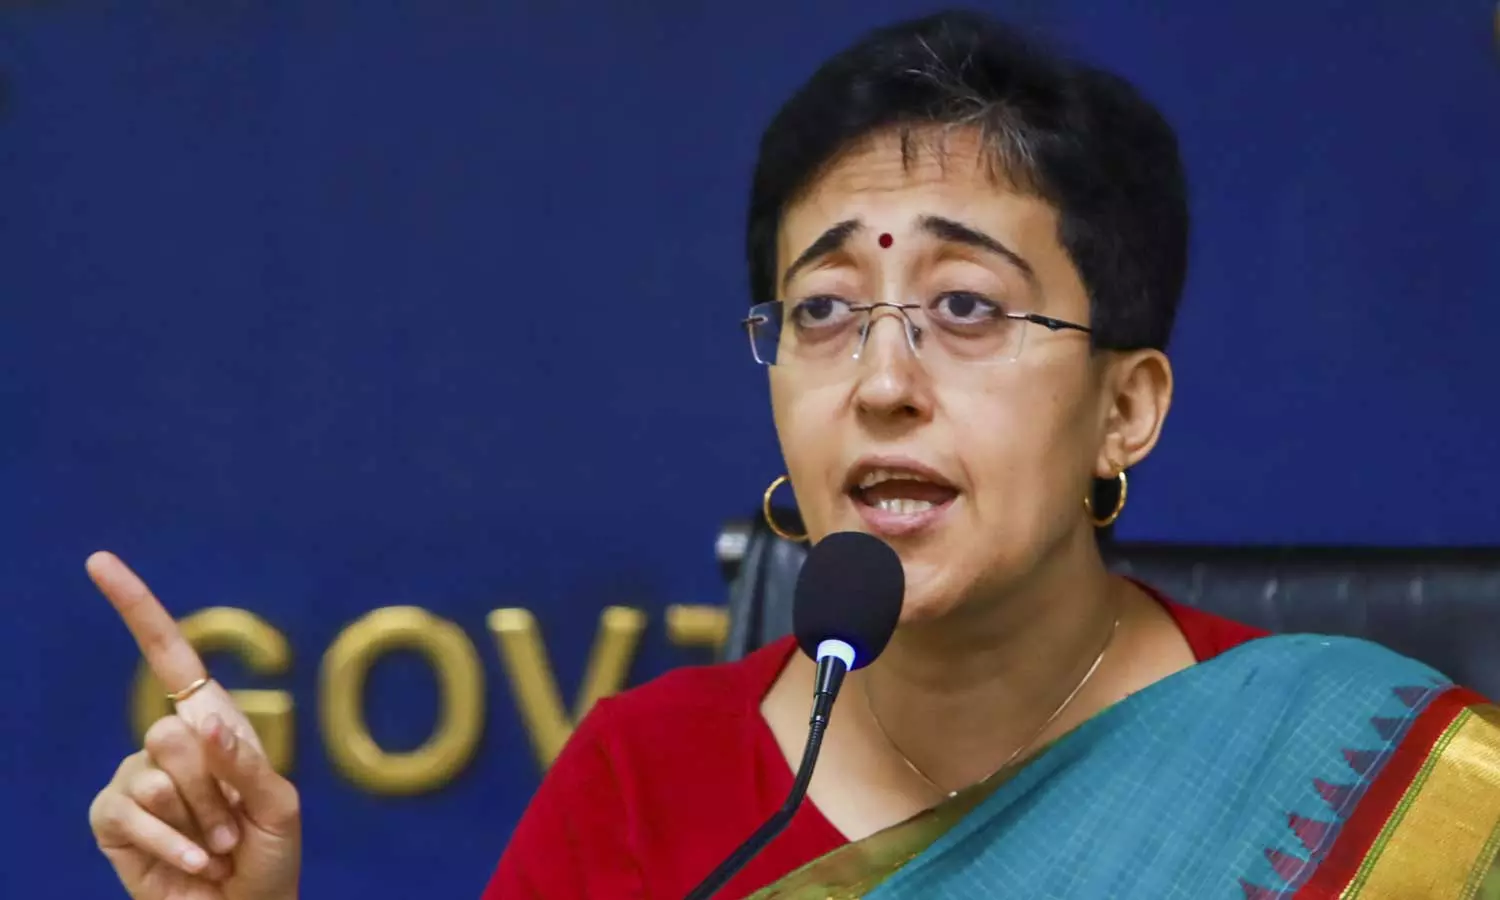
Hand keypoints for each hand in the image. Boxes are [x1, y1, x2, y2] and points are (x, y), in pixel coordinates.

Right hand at [86, 552, 301, 899]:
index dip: (135, 607)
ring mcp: (135, 777)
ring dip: (200, 818)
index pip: (169, 655)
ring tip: (215, 845)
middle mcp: (168, 741)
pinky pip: (132, 811)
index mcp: (213, 721)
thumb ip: (246, 763)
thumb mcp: (280, 805)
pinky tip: (193, 863)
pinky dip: (172, 843)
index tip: (99, 562)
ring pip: (157, 772)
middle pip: (172, 730)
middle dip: (214, 784)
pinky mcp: (112, 819)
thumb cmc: (270, 853)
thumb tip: (199, 723)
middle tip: (233, 824)